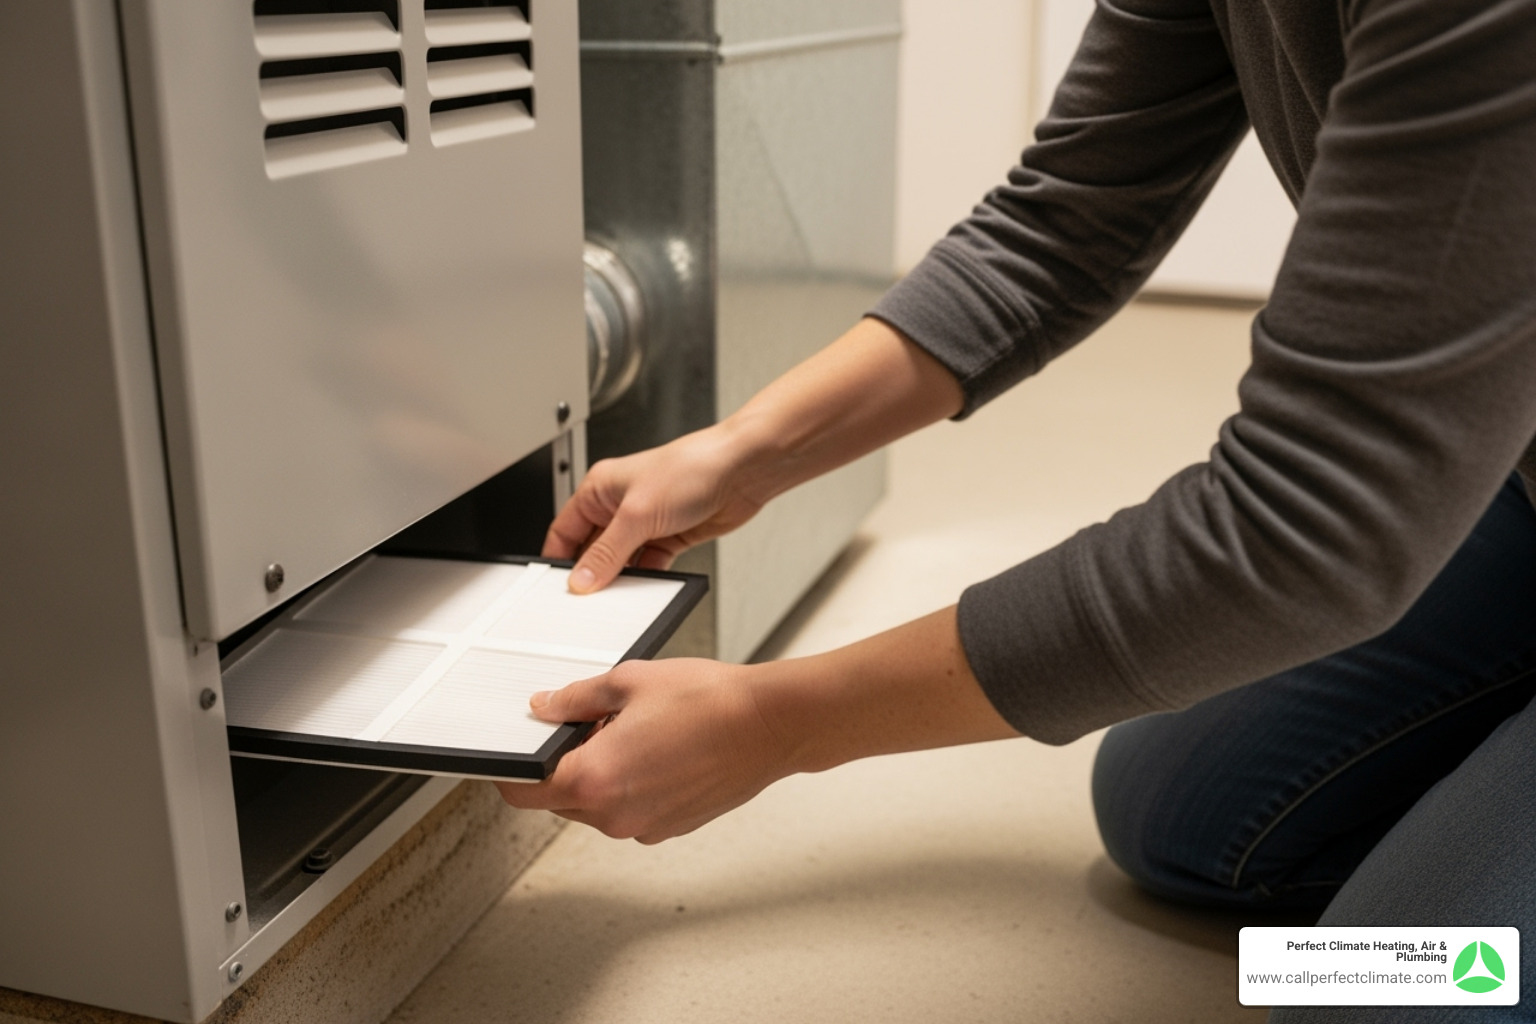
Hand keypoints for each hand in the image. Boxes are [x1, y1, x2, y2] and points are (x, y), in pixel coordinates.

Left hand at [496, 658, 795, 842]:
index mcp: (594, 780)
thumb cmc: (710, 702)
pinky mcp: (671, 828)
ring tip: (633, 731)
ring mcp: (645, 827)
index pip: (523, 790)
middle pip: (560, 799)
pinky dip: (632, 785)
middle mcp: (616, 815)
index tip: (515, 753)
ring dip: (601, 774)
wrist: (770, 725)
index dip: (511, 769)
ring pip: (598, 805)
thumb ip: (576, 699)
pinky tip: (657, 749)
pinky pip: (632, 810)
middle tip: (591, 723)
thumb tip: (546, 708)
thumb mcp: (629, 682)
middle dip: (565, 764)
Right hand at [542, 426, 769, 592]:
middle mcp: (620, 505)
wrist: (742, 470)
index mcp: (600, 489)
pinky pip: (650, 565)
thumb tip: (582, 578)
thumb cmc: (691, 467)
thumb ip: (607, 552)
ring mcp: (647, 522)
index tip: (557, 586)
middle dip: (591, 574)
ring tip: (617, 597)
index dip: (559, 559)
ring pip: (622, 561)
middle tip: (587, 600)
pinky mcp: (671, 536)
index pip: (564, 530)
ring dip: (621, 579)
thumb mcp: (637, 514)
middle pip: (593, 549)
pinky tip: (645, 588)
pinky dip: (647, 579)